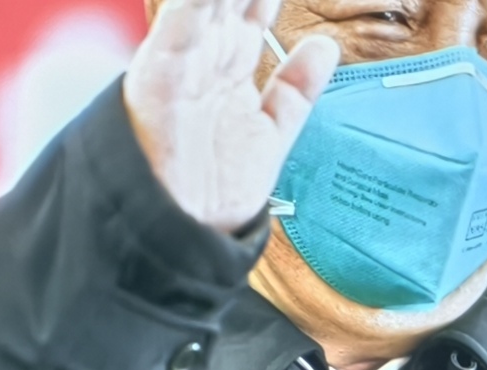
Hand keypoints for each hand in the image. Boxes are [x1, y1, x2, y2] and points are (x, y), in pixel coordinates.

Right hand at [126, 0, 340, 234]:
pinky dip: (195, 5)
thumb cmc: (215, 187)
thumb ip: (296, 89)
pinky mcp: (160, 76)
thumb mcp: (272, 132)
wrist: (175, 230)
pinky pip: (179, 26)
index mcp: (230, 64)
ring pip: (208, 1)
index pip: (254, 5)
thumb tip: (326, 44)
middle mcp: (206, 55)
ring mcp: (183, 62)